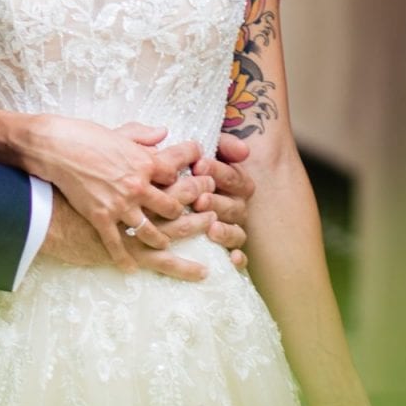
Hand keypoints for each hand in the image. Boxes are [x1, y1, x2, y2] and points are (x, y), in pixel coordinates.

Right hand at [24, 118, 200, 272]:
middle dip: (180, 215)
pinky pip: (116, 245)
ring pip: (149, 231)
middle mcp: (138, 186)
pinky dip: (124, 259)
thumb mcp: (120, 132)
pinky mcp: (100, 218)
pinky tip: (131, 268)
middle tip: (183, 219)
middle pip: (170, 207)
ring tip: (164, 244)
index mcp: (145, 162)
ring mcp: (120, 205)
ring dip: (160, 240)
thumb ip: (144, 135)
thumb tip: (163, 134)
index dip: (181, 182)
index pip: (175, 177)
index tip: (185, 187)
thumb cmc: (85, 135)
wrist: (54, 148)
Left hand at [193, 139, 254, 268]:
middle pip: (233, 206)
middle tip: (199, 200)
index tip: (198, 164)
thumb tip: (243, 151)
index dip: (218, 170)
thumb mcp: (196, 154)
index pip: (232, 176)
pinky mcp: (223, 249)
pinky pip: (238, 257)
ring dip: (226, 231)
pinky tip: (233, 259)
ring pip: (236, 232)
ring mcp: (229, 228)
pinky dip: (238, 259)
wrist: (162, 195)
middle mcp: (234, 206)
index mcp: (232, 183)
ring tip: (211, 228)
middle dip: (217, 202)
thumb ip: (222, 146)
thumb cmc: (181, 172)